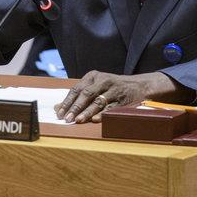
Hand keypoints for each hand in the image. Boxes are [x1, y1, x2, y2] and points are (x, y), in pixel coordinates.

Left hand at [54, 71, 185, 122]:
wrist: (139, 85)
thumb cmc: (111, 87)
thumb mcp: (96, 85)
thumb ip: (79, 95)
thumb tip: (58, 108)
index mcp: (93, 76)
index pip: (77, 89)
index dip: (67, 101)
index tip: (59, 112)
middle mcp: (103, 80)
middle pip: (86, 94)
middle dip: (75, 107)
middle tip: (67, 118)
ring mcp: (114, 89)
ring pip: (97, 101)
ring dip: (87, 112)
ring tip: (78, 120)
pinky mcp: (123, 99)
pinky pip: (110, 107)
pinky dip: (102, 114)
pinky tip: (95, 119)